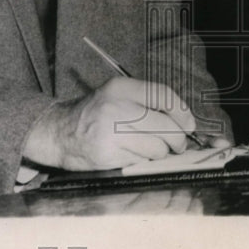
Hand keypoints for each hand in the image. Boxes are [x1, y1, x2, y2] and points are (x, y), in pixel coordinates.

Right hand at [22, 76, 198, 169]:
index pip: (163, 96)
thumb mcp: (118, 95)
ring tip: (148, 147)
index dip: (183, 113)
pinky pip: (141, 160)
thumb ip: (148, 102)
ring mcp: (111, 131)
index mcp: (121, 88)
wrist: (59, 132)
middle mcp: (117, 107)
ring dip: (160, 152)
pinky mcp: (108, 154)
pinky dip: (143, 160)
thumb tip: (185, 121)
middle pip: (166, 126)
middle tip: (177, 144)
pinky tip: (130, 153)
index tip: (189, 124)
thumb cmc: (95, 114)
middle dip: (178, 139)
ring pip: (157, 147)